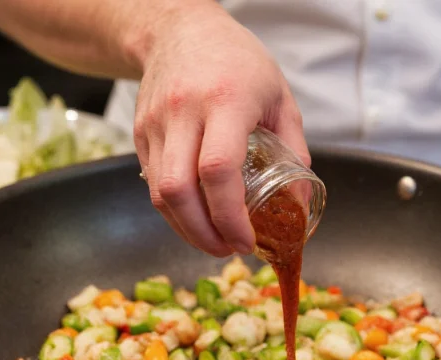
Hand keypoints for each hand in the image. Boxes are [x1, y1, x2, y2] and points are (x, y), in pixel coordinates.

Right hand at [133, 4, 308, 256]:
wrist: (179, 29)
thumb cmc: (236, 61)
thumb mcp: (280, 97)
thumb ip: (294, 150)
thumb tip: (300, 203)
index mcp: (225, 101)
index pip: (218, 170)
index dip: (230, 216)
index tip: (246, 240)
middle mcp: (183, 112)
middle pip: (179, 191)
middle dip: (203, 234)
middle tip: (227, 250)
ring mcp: (156, 124)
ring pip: (160, 194)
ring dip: (186, 229)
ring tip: (213, 242)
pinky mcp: (140, 134)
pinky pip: (153, 184)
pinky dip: (174, 211)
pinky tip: (196, 219)